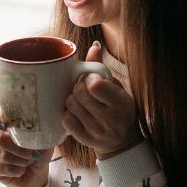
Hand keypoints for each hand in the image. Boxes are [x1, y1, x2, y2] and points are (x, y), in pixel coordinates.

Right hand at [0, 118, 53, 186]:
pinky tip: (20, 170)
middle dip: (18, 148)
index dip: (4, 121)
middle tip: (31, 154)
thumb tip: (44, 125)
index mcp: (5, 120)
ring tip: (27, 162)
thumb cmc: (37, 153)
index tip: (14, 128)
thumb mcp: (44, 141)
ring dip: (18, 161)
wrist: (35, 174)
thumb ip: (42, 132)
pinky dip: (12, 170)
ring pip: (0, 154)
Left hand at [61, 41, 141, 157]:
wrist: (122, 141)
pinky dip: (68, 112)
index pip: (95, 86)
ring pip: (70, 104)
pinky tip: (76, 112)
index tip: (92, 80)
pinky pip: (65, 119)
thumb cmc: (119, 108)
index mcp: (121, 103)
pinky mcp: (84, 139)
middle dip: (79, 87)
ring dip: (72, 98)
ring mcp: (96, 131)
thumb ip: (103, 69)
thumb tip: (94, 45)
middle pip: (79, 93)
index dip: (89, 78)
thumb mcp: (117, 88)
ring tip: (81, 100)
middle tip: (84, 89)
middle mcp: (109, 119)